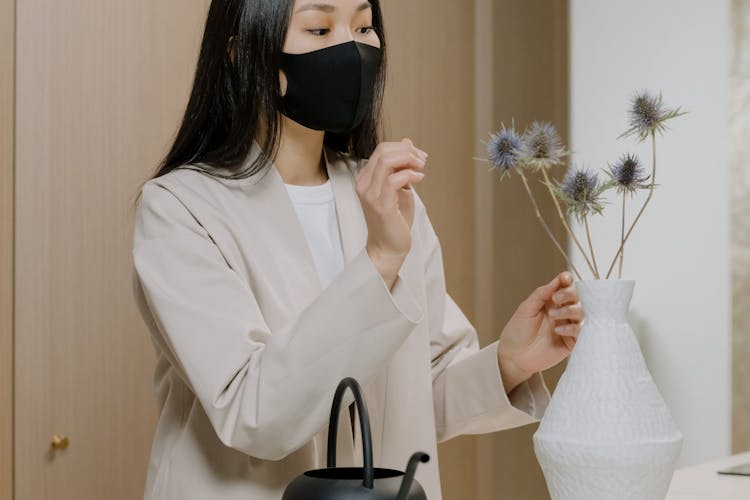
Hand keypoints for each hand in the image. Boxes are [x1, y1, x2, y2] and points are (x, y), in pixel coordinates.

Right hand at [356, 138, 427, 286]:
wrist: (388, 247)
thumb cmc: (395, 220)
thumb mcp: (400, 187)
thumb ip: (401, 166)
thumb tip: (407, 142)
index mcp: (366, 178)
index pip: (382, 150)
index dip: (403, 148)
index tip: (419, 156)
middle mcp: (364, 184)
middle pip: (383, 152)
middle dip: (408, 152)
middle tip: (422, 160)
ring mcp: (370, 194)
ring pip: (386, 162)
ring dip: (409, 160)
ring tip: (421, 168)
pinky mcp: (380, 205)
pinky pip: (393, 180)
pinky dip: (410, 175)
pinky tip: (419, 178)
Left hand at [496, 271, 583, 392]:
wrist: (514, 356)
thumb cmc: (517, 332)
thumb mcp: (526, 309)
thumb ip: (541, 294)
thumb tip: (558, 280)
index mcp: (550, 301)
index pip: (564, 287)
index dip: (567, 281)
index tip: (565, 279)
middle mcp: (561, 312)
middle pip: (576, 297)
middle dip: (569, 295)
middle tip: (556, 298)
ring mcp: (567, 326)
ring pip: (581, 313)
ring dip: (569, 311)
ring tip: (553, 316)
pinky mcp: (571, 342)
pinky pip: (581, 332)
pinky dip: (573, 328)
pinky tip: (558, 330)